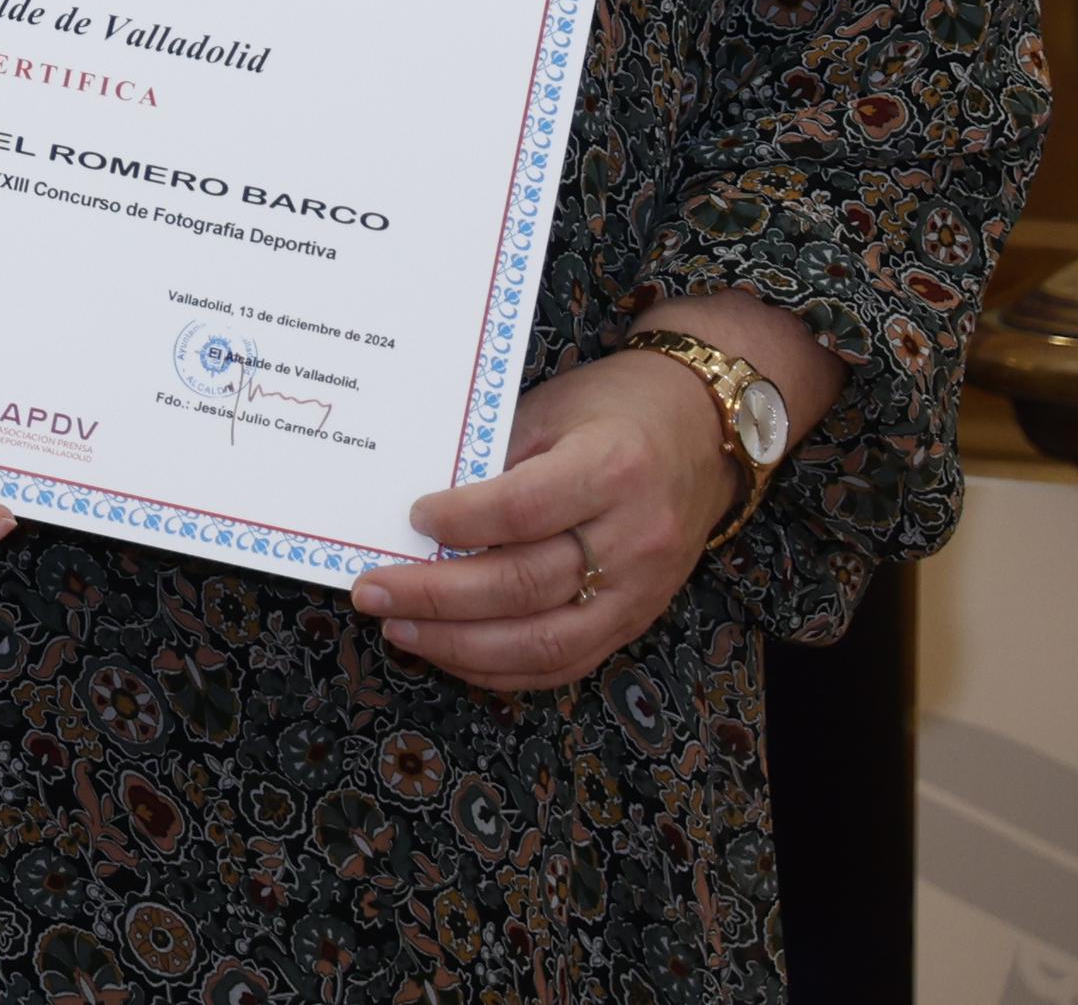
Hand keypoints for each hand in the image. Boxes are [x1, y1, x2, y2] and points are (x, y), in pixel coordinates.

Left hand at [350, 346, 735, 692]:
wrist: (703, 433)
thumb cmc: (614, 409)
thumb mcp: (551, 408)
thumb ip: (492, 458)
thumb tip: (416, 512)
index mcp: (612, 468)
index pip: (522, 510)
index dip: (460, 522)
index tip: (412, 517)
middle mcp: (633, 537)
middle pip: (524, 585)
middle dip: (436, 597)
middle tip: (374, 591)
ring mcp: (642, 589)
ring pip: (544, 641)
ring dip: (460, 645)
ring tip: (400, 630)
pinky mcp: (638, 619)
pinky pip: (566, 663)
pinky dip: (502, 667)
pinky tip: (451, 652)